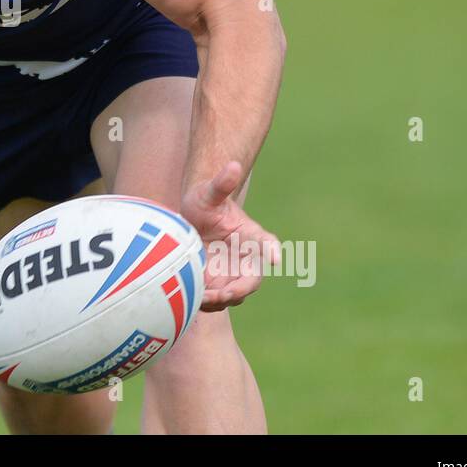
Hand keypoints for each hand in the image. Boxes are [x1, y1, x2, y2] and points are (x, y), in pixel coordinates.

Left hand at [180, 160, 280, 310]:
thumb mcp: (209, 192)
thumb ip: (221, 183)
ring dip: (220, 300)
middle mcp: (246, 259)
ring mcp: (231, 274)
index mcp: (251, 236)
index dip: (272, 251)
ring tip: (202, 297)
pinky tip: (191, 298)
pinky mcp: (215, 285)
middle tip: (223, 294)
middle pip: (251, 281)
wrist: (191, 218)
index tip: (275, 258)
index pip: (267, 244)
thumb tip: (233, 164)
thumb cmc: (205, 201)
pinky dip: (207, 302)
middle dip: (239, 290)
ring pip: (233, 296)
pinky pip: (216, 300)